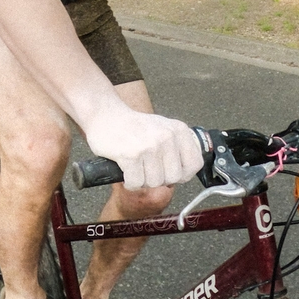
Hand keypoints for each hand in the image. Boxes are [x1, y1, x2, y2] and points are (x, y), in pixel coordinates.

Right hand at [83, 107, 202, 189]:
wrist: (104, 115)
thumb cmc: (132, 126)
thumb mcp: (163, 128)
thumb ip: (177, 147)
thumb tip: (185, 174)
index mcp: (178, 130)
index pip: (194, 164)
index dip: (182, 174)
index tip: (169, 171)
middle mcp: (167, 137)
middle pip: (173, 177)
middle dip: (158, 179)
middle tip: (146, 169)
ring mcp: (149, 146)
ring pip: (154, 183)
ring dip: (142, 180)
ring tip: (135, 167)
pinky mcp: (131, 155)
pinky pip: (136, 183)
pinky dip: (130, 182)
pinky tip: (126, 171)